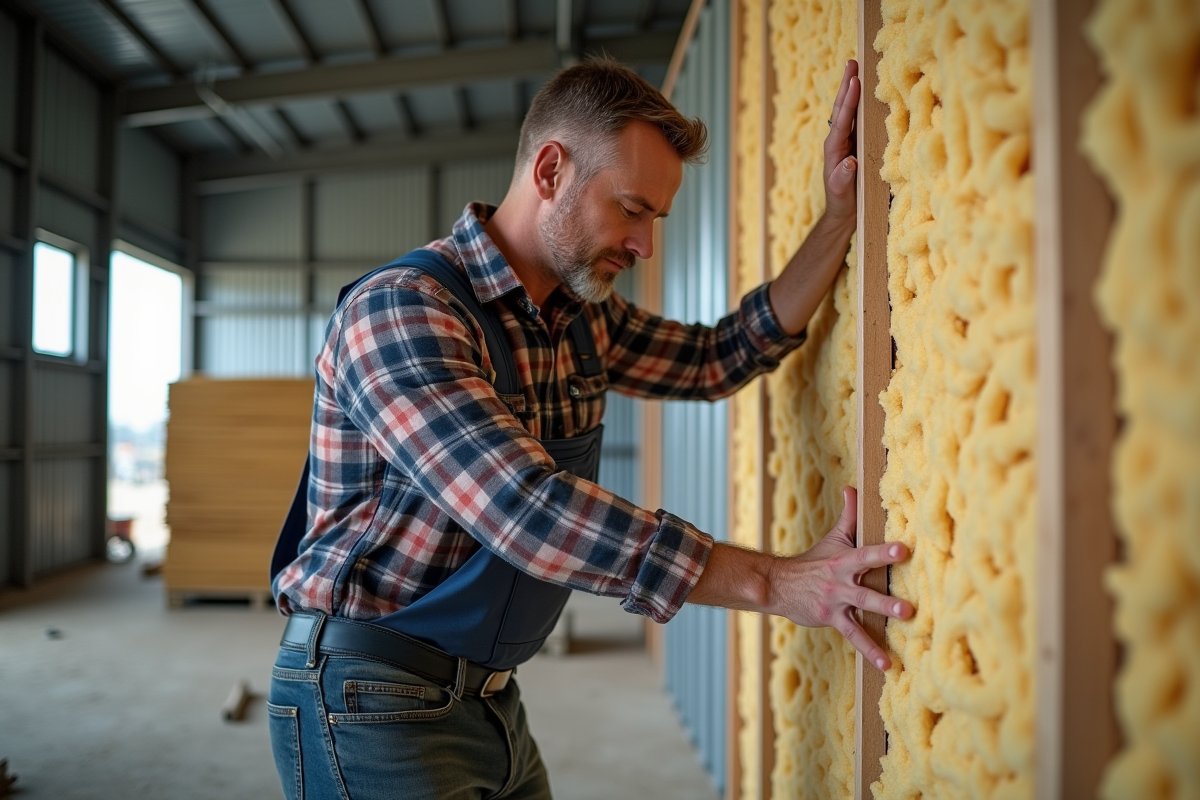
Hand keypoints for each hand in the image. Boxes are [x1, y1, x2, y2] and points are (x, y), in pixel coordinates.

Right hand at [766, 487, 912, 669]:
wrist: (780, 586)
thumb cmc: (813, 561)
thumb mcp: (831, 538)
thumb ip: (849, 515)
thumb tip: (854, 487)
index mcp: (843, 561)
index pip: (865, 554)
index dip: (883, 552)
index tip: (904, 549)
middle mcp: (840, 583)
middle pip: (866, 590)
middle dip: (886, 598)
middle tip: (910, 608)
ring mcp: (837, 603)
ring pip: (862, 613)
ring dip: (882, 621)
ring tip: (904, 628)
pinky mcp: (833, 619)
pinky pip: (854, 635)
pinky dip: (870, 650)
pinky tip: (888, 664)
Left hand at [823, 60, 859, 224]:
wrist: (843, 212)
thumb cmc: (843, 203)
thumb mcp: (842, 194)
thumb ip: (842, 179)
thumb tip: (849, 162)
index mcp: (833, 150)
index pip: (841, 121)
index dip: (848, 102)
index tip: (854, 81)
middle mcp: (837, 141)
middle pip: (841, 108)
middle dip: (847, 85)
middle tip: (853, 62)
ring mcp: (845, 141)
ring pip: (848, 110)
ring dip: (852, 89)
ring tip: (857, 68)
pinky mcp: (853, 143)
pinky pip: (856, 118)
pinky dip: (860, 103)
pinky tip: (866, 91)